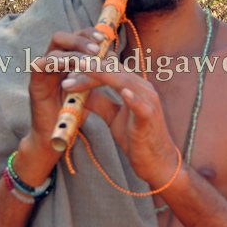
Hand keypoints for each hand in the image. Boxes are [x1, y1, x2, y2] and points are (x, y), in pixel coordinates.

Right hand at [18, 29, 104, 178]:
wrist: (56, 135)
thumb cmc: (74, 110)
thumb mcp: (89, 87)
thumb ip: (96, 72)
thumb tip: (114, 56)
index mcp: (65, 60)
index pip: (75, 37)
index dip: (90, 35)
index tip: (106, 40)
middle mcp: (51, 62)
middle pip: (62, 37)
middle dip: (81, 40)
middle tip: (97, 49)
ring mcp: (42, 72)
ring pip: (54, 50)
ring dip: (73, 51)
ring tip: (89, 59)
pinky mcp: (35, 84)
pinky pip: (39, 65)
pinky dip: (54, 62)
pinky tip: (68, 65)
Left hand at [61, 58, 179, 186]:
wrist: (156, 162)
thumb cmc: (136, 138)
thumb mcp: (113, 117)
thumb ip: (100, 102)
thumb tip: (80, 93)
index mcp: (134, 86)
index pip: (110, 68)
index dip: (91, 64)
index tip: (70, 66)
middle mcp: (143, 88)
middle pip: (115, 70)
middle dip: (91, 66)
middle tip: (70, 65)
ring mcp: (149, 101)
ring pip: (124, 81)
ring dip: (101, 75)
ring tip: (83, 70)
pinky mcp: (150, 117)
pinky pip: (141, 105)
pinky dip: (133, 98)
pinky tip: (124, 92)